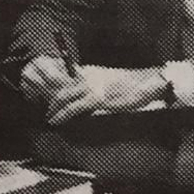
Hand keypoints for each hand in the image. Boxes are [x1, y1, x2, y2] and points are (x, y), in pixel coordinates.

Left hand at [22, 58, 168, 124]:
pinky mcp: (95, 100)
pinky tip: (57, 121)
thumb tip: (88, 90)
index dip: (55, 86)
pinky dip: (62, 115)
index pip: (67, 77)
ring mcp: (91, 88)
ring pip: (63, 97)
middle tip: (48, 111)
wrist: (145, 84)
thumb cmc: (133, 85)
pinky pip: (72, 108)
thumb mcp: (113, 80)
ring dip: (54, 109)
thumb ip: (99, 83)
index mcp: (92, 72)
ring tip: (51, 118)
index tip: (51, 96)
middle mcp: (88, 78)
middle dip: (51, 100)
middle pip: (61, 87)